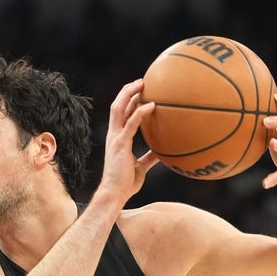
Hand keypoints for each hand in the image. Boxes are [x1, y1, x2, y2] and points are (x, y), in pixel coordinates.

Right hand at [99, 79, 158, 201]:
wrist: (114, 194)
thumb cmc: (126, 184)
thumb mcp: (141, 167)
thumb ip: (150, 157)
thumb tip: (163, 153)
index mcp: (117, 139)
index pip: (120, 114)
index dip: (128, 101)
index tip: (140, 92)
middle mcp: (113, 135)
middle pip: (117, 106)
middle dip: (127, 91)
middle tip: (142, 82)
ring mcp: (116, 138)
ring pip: (119, 108)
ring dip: (130, 94)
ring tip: (143, 84)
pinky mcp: (121, 144)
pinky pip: (131, 123)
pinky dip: (140, 112)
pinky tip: (152, 105)